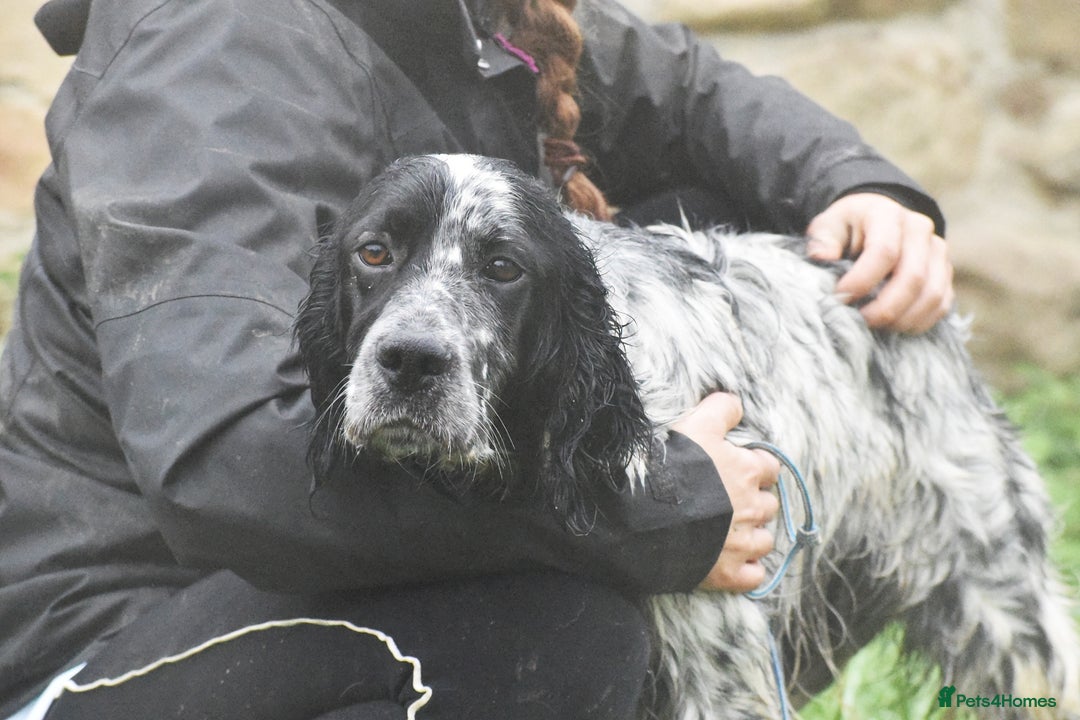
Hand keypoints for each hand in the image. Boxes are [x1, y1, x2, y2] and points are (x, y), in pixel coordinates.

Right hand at [671, 393, 779, 592]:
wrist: (643, 513)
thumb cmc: (670, 466)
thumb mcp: (696, 424)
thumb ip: (721, 409)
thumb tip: (736, 404)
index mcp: (747, 471)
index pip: (768, 467)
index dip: (753, 468)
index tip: (736, 469)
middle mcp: (752, 508)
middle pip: (768, 505)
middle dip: (753, 502)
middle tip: (727, 501)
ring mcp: (741, 543)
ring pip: (765, 540)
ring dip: (752, 536)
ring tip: (728, 532)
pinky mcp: (727, 572)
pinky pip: (754, 575)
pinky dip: (746, 569)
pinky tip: (730, 561)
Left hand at [805, 193, 953, 333]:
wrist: (875, 221)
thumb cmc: (847, 228)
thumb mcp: (828, 226)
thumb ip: (823, 240)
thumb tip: (822, 257)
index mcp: (887, 214)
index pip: (884, 251)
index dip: (862, 281)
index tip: (840, 298)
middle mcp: (919, 229)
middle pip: (913, 277)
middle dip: (884, 308)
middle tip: (859, 321)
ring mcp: (937, 251)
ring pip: (932, 294)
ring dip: (903, 319)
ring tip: (875, 325)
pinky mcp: (944, 272)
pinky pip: (941, 304)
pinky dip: (918, 322)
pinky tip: (893, 327)